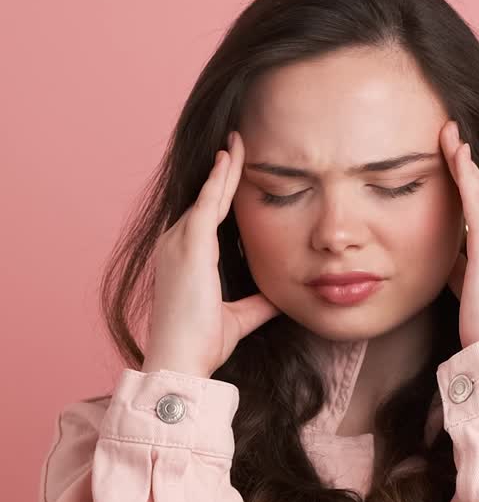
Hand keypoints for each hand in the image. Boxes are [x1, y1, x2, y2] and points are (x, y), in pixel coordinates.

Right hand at [143, 131, 280, 378]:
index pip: (205, 217)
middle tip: (237, 142)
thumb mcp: (239, 317)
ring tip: (238, 141)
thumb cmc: (202, 344)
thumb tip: (281, 297)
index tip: (232, 170)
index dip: (219, 193)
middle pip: (204, 200)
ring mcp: (178, 243)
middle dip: (221, 172)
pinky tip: (231, 158)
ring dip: (224, 168)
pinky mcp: (190, 245)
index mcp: (183, 260)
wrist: (182, 359)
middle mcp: (174, 245)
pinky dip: (220, 179)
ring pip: (206, 195)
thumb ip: (258, 304)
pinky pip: (208, 202)